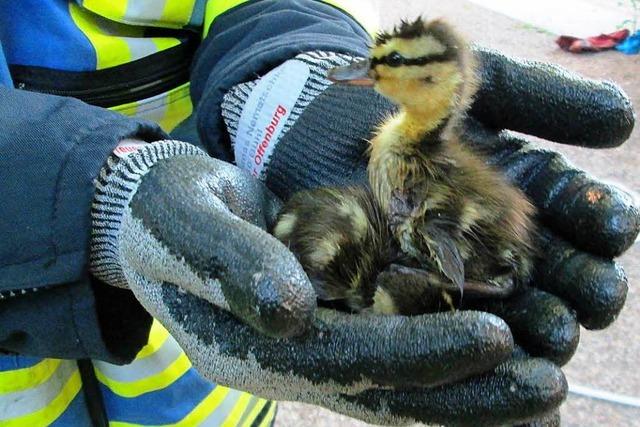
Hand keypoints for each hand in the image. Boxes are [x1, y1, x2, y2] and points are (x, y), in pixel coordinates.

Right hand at [89, 141, 563, 425]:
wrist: (156, 214)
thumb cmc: (165, 210)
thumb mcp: (184, 221)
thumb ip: (229, 262)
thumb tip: (289, 312)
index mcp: (244, 348)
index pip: (344, 364)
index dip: (419, 355)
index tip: (494, 338)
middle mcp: (280, 363)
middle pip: (381, 393)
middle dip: (464, 393)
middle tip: (547, 387)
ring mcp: (302, 352)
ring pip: (392, 387)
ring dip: (465, 391)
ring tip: (538, 386)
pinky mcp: (320, 330)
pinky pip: (387, 357)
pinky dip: (441, 363)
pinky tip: (491, 355)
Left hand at [220, 49, 636, 365]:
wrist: (329, 127)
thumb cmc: (408, 107)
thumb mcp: (478, 89)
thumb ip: (545, 101)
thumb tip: (620, 121)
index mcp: (538, 196)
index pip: (591, 216)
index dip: (603, 220)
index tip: (602, 222)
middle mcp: (512, 244)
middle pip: (570, 279)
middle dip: (585, 288)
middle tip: (588, 295)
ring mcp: (468, 278)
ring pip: (525, 315)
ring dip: (546, 326)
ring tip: (551, 331)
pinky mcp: (418, 303)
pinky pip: (456, 329)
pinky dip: (480, 341)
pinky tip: (494, 346)